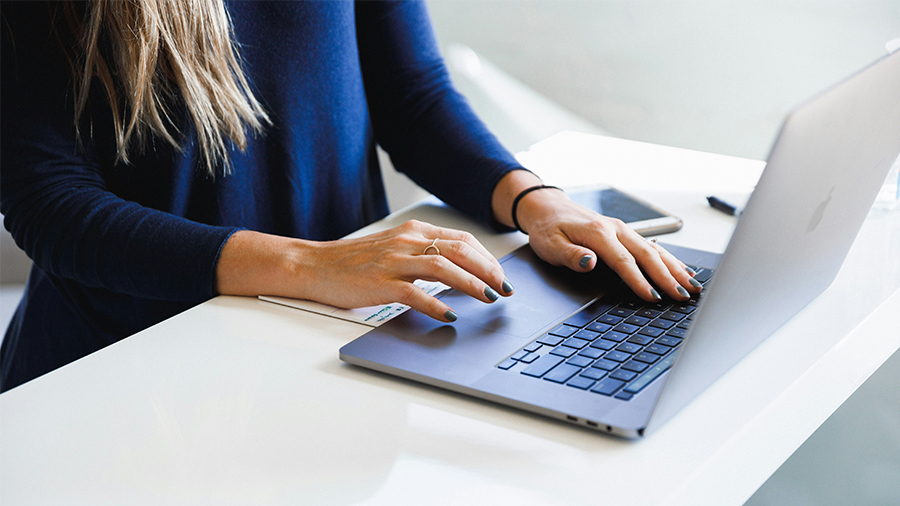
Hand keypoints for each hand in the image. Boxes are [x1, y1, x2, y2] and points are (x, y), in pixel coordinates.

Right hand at [216, 221, 513, 321]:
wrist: (315, 265)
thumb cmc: (354, 262)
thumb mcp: (394, 248)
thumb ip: (423, 254)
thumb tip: (459, 270)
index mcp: (413, 232)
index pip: (461, 239)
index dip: (487, 258)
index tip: (501, 275)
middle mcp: (407, 242)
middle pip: (459, 250)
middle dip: (488, 270)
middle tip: (505, 288)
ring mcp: (393, 262)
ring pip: (443, 267)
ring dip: (471, 284)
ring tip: (488, 298)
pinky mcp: (380, 283)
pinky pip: (415, 293)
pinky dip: (436, 304)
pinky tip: (450, 315)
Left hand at [491, 171, 699, 301]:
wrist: (548, 208)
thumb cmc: (548, 229)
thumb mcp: (550, 245)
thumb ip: (571, 255)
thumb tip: (590, 262)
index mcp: (598, 233)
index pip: (624, 261)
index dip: (640, 281)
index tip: (653, 297)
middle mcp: (615, 229)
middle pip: (648, 255)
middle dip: (668, 277)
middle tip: (683, 296)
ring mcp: (623, 230)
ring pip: (655, 250)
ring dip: (675, 268)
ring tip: (692, 286)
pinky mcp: (625, 233)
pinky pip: (652, 246)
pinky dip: (669, 259)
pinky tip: (682, 270)